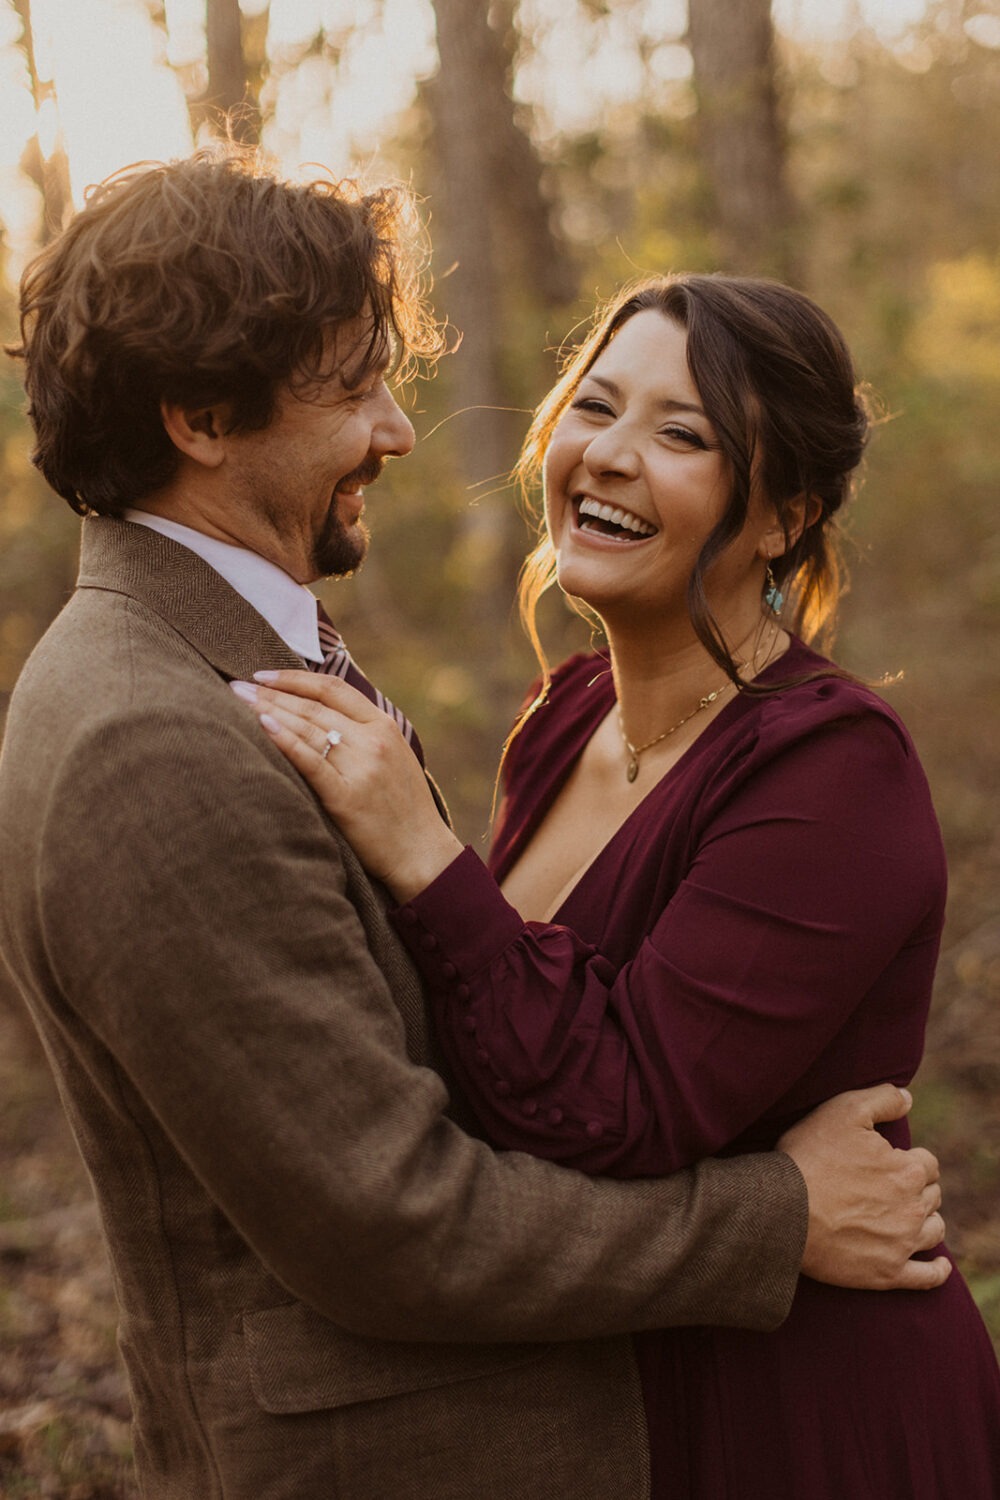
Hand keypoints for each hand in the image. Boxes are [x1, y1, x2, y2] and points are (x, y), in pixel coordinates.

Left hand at [230, 671, 463, 900]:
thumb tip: (317, 714)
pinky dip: (285, 741)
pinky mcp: (346, 797)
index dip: (294, 678)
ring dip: (267, 710)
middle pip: (312, 707)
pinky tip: (262, 725)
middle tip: (236, 685)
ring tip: (236, 701)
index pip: (332, 690)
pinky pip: (310, 762)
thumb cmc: (404, 808)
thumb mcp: (394, 757)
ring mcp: (360, 767)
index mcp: (384, 726)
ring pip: (306, 728)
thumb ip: (364, 733)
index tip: (262, 674)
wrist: (421, 853)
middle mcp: (373, 740)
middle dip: (269, 693)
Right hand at [778, 1083, 949, 1291]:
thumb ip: (882, 1099)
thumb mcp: (842, 1110)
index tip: (888, 1163)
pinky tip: (939, 1266)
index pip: (927, 1163)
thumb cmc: (809, 1157)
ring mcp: (902, 1244)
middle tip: (889, 1188)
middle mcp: (913, 1208)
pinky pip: (927, 1277)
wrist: (781, 1210)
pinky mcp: (887, 1274)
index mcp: (906, 1170)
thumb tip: (908, 1099)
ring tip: (907, 1218)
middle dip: (916, 1189)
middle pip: (931, 1196)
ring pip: (933, 1231)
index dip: (908, 1160)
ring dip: (926, 1221)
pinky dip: (937, 1272)